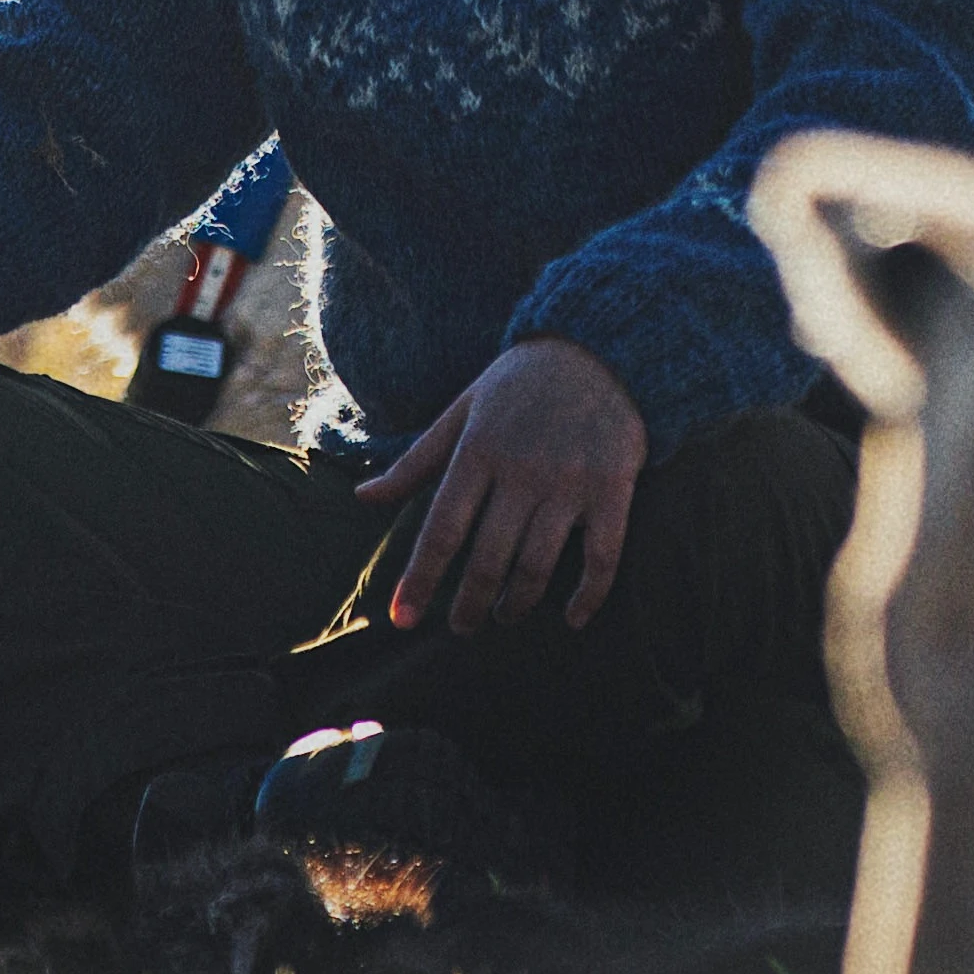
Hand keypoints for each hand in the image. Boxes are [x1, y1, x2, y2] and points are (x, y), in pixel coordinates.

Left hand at [369, 337, 647, 634]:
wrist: (599, 346)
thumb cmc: (520, 384)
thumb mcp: (461, 412)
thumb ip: (415, 462)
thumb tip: (361, 498)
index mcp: (478, 451)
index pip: (442, 529)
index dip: (420, 578)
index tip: (402, 619)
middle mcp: (521, 471)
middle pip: (487, 558)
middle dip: (468, 604)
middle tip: (460, 628)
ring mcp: (569, 482)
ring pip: (537, 564)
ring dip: (517, 603)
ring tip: (505, 616)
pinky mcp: (612, 487)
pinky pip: (602, 555)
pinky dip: (588, 595)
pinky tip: (574, 617)